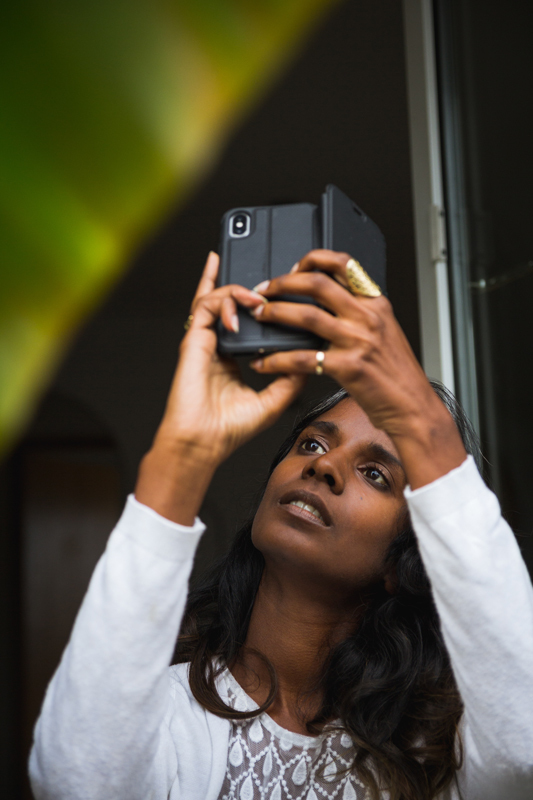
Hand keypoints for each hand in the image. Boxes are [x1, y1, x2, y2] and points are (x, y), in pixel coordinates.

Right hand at [135, 253, 305, 522]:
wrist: (203, 443)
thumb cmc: (229, 428)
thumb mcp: (274, 401)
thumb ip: (291, 377)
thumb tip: (311, 356)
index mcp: (234, 357)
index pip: (245, 321)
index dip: (258, 304)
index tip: (280, 294)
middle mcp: (217, 345)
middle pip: (227, 302)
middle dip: (246, 285)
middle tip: (270, 284)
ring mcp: (204, 341)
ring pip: (216, 297)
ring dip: (237, 291)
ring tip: (256, 298)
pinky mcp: (193, 340)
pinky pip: (205, 306)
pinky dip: (222, 302)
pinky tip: (237, 317)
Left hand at [249, 250, 466, 487]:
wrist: (413, 407)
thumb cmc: (397, 375)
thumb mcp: (384, 333)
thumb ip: (360, 315)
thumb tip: (330, 304)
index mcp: (375, 304)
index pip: (343, 263)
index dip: (312, 259)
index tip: (293, 267)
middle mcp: (367, 317)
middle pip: (317, 283)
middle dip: (283, 283)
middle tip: (264, 290)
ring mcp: (358, 341)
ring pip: (306, 315)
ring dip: (275, 313)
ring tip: (259, 316)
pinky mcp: (348, 367)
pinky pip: (302, 358)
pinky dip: (277, 360)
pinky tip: (265, 363)